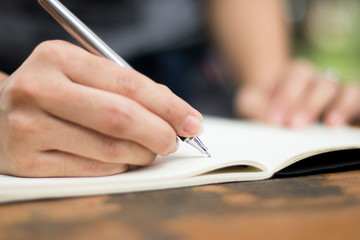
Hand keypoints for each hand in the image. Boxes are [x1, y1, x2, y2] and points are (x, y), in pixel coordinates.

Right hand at [0, 40, 202, 176]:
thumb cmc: (53, 92)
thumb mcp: (84, 75)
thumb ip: (127, 88)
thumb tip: (174, 111)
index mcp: (57, 58)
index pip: (128, 84)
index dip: (168, 106)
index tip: (191, 120)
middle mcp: (38, 89)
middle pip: (120, 117)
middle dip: (160, 133)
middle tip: (175, 140)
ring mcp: (28, 127)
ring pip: (109, 148)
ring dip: (142, 153)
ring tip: (151, 150)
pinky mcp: (27, 161)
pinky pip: (92, 169)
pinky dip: (119, 167)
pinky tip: (125, 160)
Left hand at [235, 60, 359, 127]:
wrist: (274, 105)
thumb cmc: (262, 103)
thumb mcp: (250, 102)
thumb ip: (255, 108)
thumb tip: (272, 122)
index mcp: (294, 73)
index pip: (295, 78)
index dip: (287, 97)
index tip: (276, 120)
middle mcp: (317, 79)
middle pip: (321, 84)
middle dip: (308, 105)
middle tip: (294, 125)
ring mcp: (335, 92)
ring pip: (345, 90)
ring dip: (339, 107)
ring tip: (330, 124)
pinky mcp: (348, 105)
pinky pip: (359, 100)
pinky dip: (355, 109)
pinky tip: (346, 124)